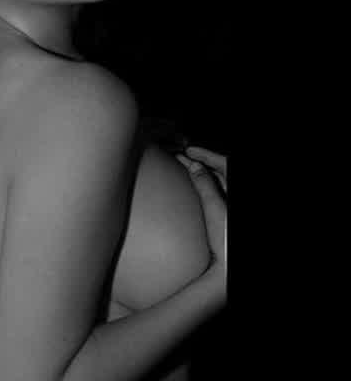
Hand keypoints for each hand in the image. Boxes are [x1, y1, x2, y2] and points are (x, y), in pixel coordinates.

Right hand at [176, 150, 226, 274]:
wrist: (228, 268)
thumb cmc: (226, 241)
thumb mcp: (214, 208)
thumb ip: (205, 184)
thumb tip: (194, 167)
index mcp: (235, 192)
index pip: (225, 164)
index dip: (207, 154)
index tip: (190, 150)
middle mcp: (233, 198)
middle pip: (221, 172)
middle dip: (202, 163)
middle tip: (183, 158)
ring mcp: (229, 207)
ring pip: (219, 183)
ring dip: (203, 174)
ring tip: (186, 168)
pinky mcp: (226, 216)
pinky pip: (218, 194)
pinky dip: (206, 186)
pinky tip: (195, 186)